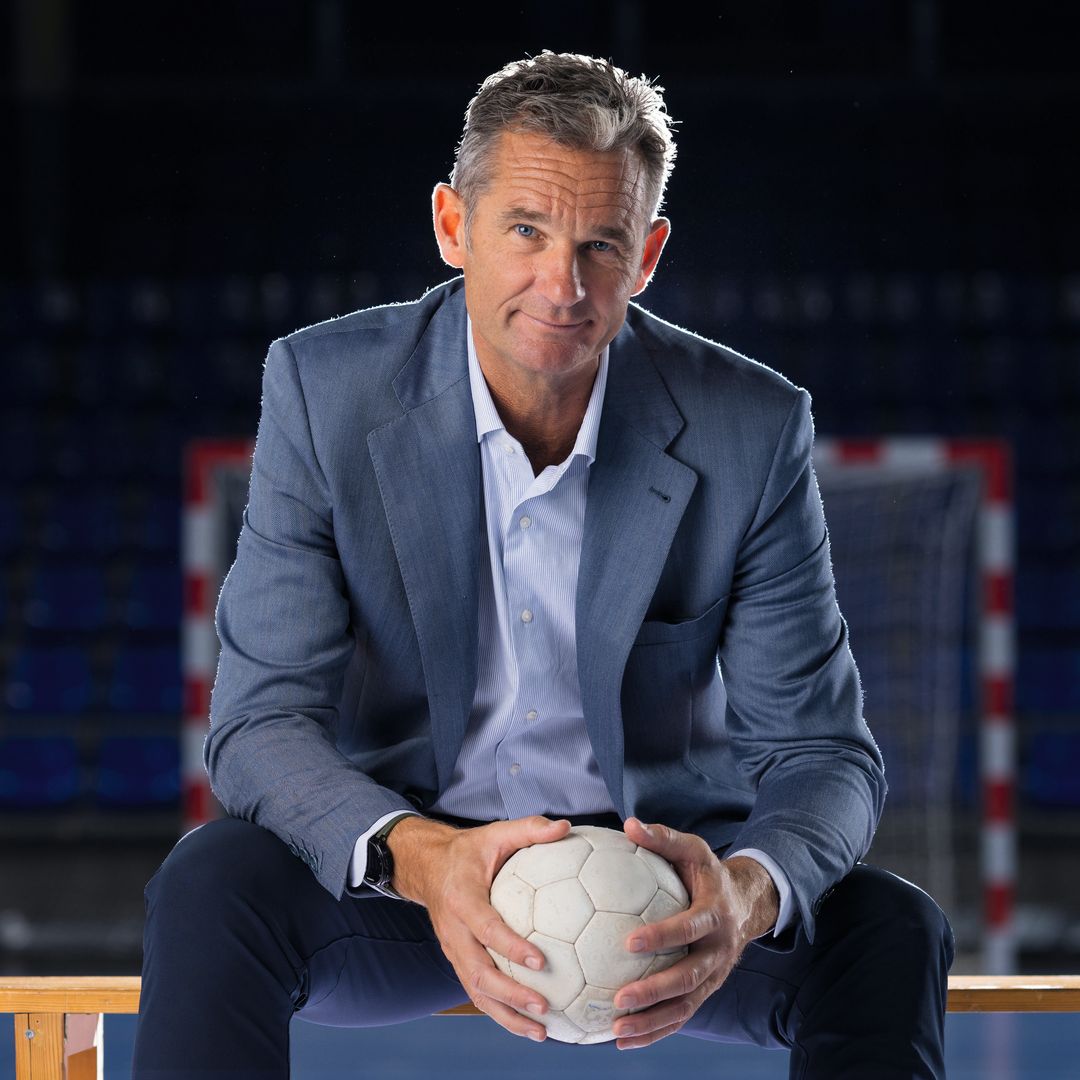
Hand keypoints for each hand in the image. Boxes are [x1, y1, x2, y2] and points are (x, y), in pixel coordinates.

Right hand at [387, 814, 570, 1040]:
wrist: (428, 867)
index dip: (510, 947)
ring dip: (507, 1015)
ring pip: (476, 991)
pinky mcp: (457, 961)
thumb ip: (530, 830)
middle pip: (479, 972)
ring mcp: (453, 950)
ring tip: (541, 1031)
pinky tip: (529, 1026)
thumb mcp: (496, 833)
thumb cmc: (470, 851)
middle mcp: (453, 931)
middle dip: (510, 995)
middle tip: (544, 1006)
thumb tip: (566, 827)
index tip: (540, 960)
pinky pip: (477, 992)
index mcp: (462, 899)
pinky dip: (501, 1013)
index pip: (486, 928)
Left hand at [612, 818, 779, 1049]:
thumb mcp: (692, 849)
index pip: (689, 928)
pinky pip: (681, 1016)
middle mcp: (718, 951)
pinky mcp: (706, 991)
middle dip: (655, 991)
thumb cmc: (707, 872)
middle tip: (619, 999)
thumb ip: (662, 838)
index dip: (663, 936)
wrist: (745, 904)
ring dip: (652, 1022)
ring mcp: (714, 976)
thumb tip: (629, 824)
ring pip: (685, 1006)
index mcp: (714, 914)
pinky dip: (656, 1031)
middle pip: (688, 978)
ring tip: (617, 1030)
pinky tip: (623, 1040)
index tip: (629, 942)